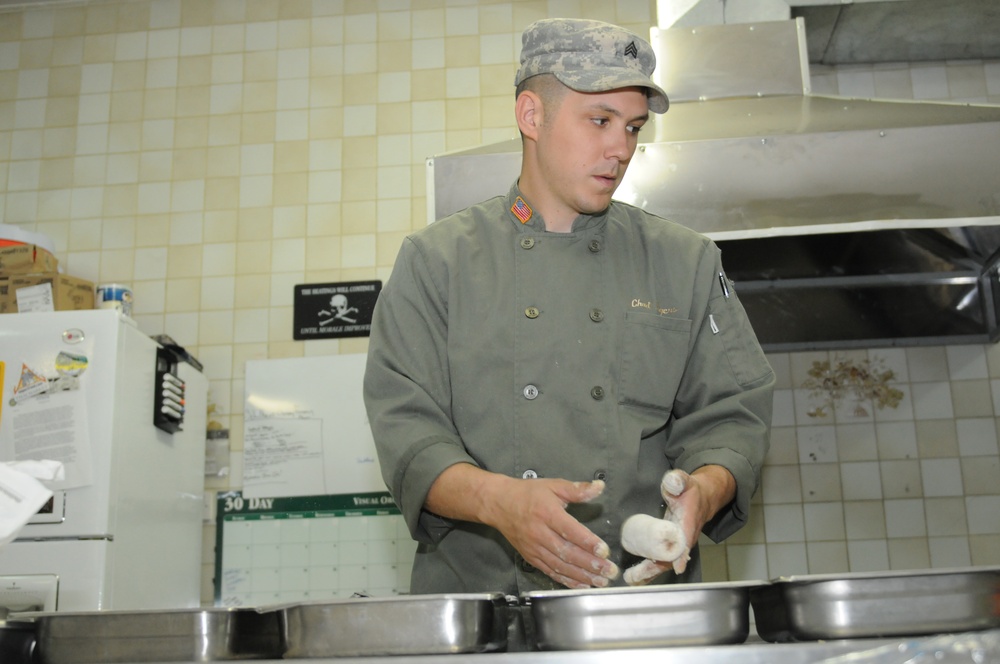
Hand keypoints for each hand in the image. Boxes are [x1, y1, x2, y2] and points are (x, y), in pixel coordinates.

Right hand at [484, 477, 620, 588]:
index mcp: (547, 513)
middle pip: (567, 552)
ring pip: (560, 566)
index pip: (570, 531)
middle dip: (590, 564)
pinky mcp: (531, 558)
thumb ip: (577, 489)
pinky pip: (550, 572)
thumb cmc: (527, 494)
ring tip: (600, 581)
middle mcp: (540, 533)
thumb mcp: (553, 485)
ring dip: (582, 576)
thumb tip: (599, 487)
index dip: (588, 542)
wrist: (498, 503)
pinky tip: (581, 584)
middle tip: (609, 571)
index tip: (604, 550)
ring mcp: (534, 548)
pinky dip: (567, 580)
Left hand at [621, 466, 735, 584]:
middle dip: (655, 568)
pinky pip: (660, 560)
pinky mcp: (670, 547)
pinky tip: (636, 576)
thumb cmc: (689, 491)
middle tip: (635, 576)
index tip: (676, 566)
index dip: (681, 553)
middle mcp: (683, 539)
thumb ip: (678, 480)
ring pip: (664, 562)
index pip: (685, 540)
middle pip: (671, 558)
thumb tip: (672, 482)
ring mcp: (676, 545)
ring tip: (630, 579)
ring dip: (649, 572)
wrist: (700, 499)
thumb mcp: (685, 481)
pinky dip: (649, 569)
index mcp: (688, 524)